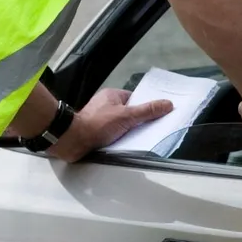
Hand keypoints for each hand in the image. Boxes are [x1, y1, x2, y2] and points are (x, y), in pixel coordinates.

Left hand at [48, 88, 173, 162]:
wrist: (74, 140)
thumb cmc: (98, 123)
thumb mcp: (127, 116)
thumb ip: (148, 111)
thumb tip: (167, 104)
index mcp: (112, 95)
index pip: (135, 99)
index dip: (146, 106)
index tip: (158, 114)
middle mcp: (106, 105)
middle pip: (129, 113)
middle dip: (138, 121)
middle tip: (151, 129)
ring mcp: (100, 119)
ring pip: (121, 125)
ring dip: (129, 132)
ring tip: (141, 139)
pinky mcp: (96, 132)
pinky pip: (113, 134)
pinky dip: (120, 140)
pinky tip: (127, 145)